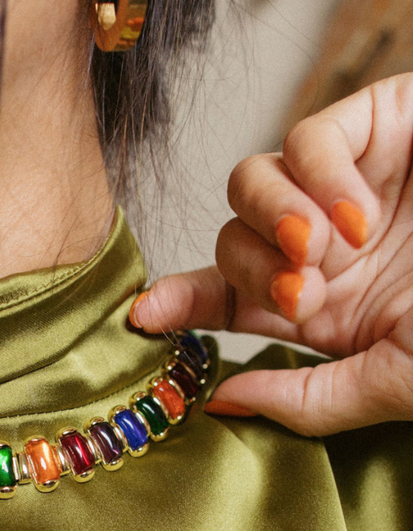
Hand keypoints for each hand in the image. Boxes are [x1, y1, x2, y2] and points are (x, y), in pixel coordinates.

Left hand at [130, 74, 412, 435]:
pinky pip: (308, 136)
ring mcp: (344, 186)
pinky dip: (321, 176)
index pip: (226, 297)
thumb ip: (308, 400)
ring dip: (274, 223)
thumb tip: (219, 404)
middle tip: (301, 295)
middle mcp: (322, 245)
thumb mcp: (395, 383)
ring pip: (250, 182)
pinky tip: (360, 215)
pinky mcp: (375, 126)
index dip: (179, 301)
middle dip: (250, 270)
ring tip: (327, 254)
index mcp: (321, 304)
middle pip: (229, 239)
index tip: (142, 319)